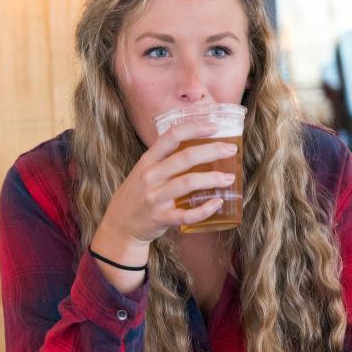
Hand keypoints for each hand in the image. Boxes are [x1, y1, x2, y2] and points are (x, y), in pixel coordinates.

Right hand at [95, 119, 236, 245]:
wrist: (120, 225)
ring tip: (229, 178)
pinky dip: (204, 209)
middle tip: (231, 150)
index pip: (171, 136)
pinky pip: (186, 214)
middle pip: (185, 158)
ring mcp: (154, 198)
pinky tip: (217, 203)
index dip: (194, 128)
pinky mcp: (160, 218)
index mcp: (148, 160)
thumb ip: (165, 159)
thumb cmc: (138, 194)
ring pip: (188, 183)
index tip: (214, 127)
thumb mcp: (144, 170)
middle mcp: (150, 176)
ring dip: (212, 179)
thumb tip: (198, 145)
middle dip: (212, 151)